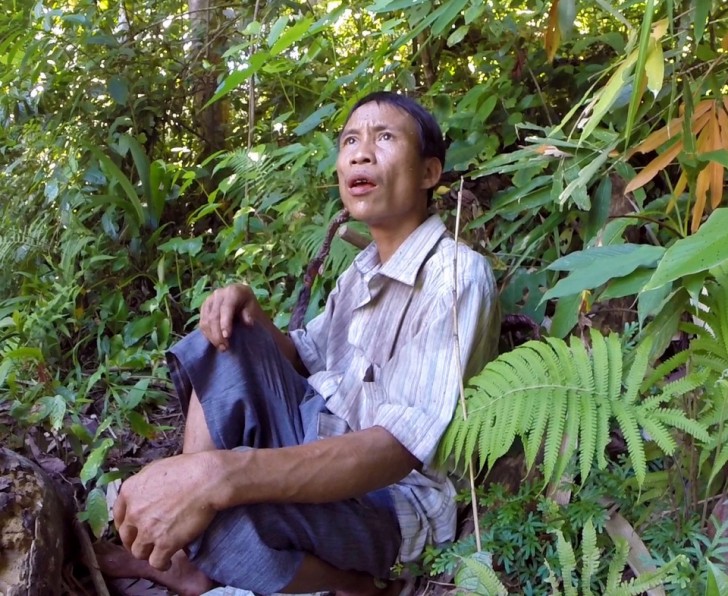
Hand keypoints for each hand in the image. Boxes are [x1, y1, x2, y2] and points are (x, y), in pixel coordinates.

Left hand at [113, 453, 217, 569]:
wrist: (206, 480)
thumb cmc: (188, 469)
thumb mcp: (156, 469)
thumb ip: (143, 486)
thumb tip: (143, 496)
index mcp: (130, 491)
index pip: (119, 515)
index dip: (126, 524)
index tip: (133, 529)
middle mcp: (134, 512)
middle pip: (127, 536)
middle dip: (134, 541)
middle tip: (145, 542)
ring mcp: (148, 530)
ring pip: (138, 552)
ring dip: (147, 553)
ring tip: (157, 553)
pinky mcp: (165, 544)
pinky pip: (156, 562)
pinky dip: (161, 564)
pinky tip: (167, 562)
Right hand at [200, 284, 261, 350]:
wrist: (239, 296)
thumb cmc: (247, 303)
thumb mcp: (252, 305)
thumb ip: (249, 313)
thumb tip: (248, 323)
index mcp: (232, 292)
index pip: (226, 308)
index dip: (225, 323)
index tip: (227, 336)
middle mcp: (218, 294)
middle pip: (214, 317)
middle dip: (218, 334)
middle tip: (225, 347)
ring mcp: (209, 301)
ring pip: (206, 321)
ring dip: (212, 337)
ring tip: (221, 347)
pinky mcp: (203, 308)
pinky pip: (202, 323)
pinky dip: (207, 334)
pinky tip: (214, 342)